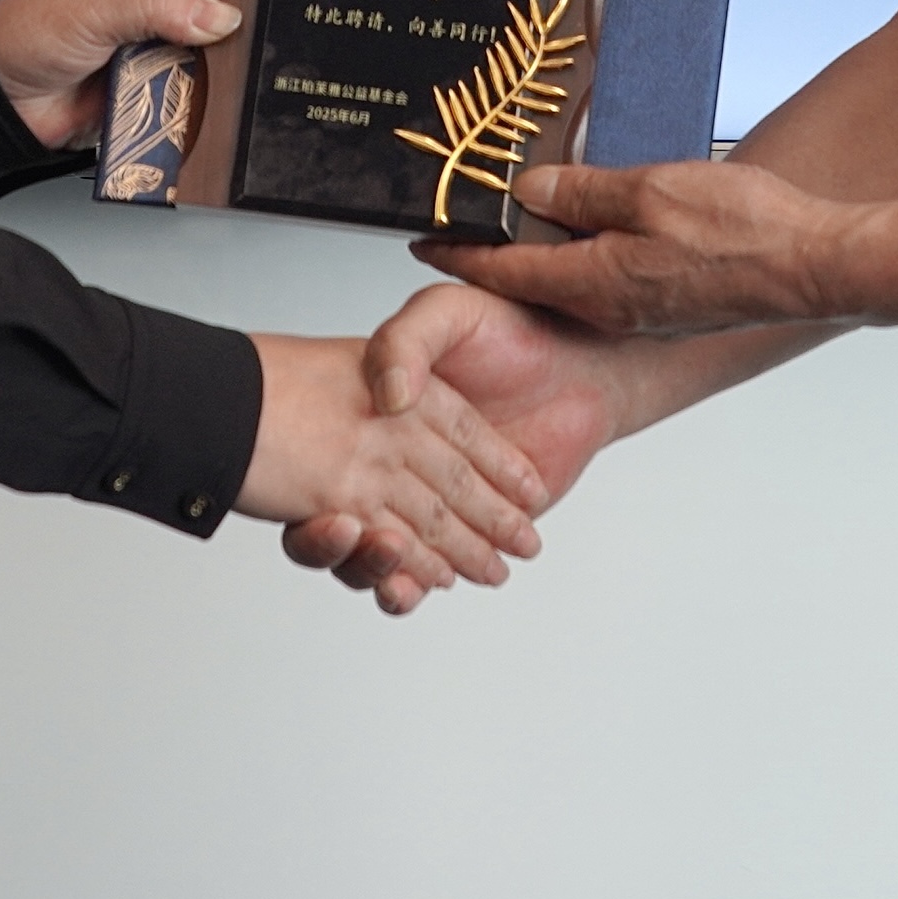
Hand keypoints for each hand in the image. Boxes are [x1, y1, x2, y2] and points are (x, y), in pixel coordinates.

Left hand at [0, 0, 237, 149]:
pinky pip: (185, 89)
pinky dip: (190, 96)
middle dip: (216, 26)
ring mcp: (151, 40)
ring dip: (203, 65)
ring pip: (201, 51)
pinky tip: (195, 95)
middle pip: (206, 7)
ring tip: (204, 67)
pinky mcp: (151, 81)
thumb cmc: (29, 32)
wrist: (2, 100)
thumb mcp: (96, 7)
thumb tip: (220, 15)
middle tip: (225, 38)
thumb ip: (158, 7)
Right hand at [237, 334, 550, 616]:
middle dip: (336, 533)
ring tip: (389, 558)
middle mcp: (392, 459)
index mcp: (376, 412)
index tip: (325, 489)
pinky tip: (420, 583)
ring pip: (378, 549)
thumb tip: (390, 398)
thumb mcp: (449, 314)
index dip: (313, 477)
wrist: (584, 368)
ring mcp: (423, 501)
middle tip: (344, 529)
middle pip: (342, 512)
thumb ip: (408, 341)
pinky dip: (412, 584)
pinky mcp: (460, 535)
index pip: (324, 455)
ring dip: (377, 564)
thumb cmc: (516, 334)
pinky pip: (420, 571)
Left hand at [417, 156, 872, 335]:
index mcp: (592, 283)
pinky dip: (590, 252)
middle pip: (533, 277)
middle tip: (465, 216)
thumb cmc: (742, 232)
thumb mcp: (649, 191)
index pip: (502, 271)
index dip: (458, 254)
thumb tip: (524, 191)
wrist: (813, 267)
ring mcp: (640, 309)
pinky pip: (611, 276)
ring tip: (524, 212)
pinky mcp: (669, 302)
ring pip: (573, 277)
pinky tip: (597, 224)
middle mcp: (608, 306)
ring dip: (546, 248)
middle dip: (496, 249)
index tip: (421, 244)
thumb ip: (582, 193)